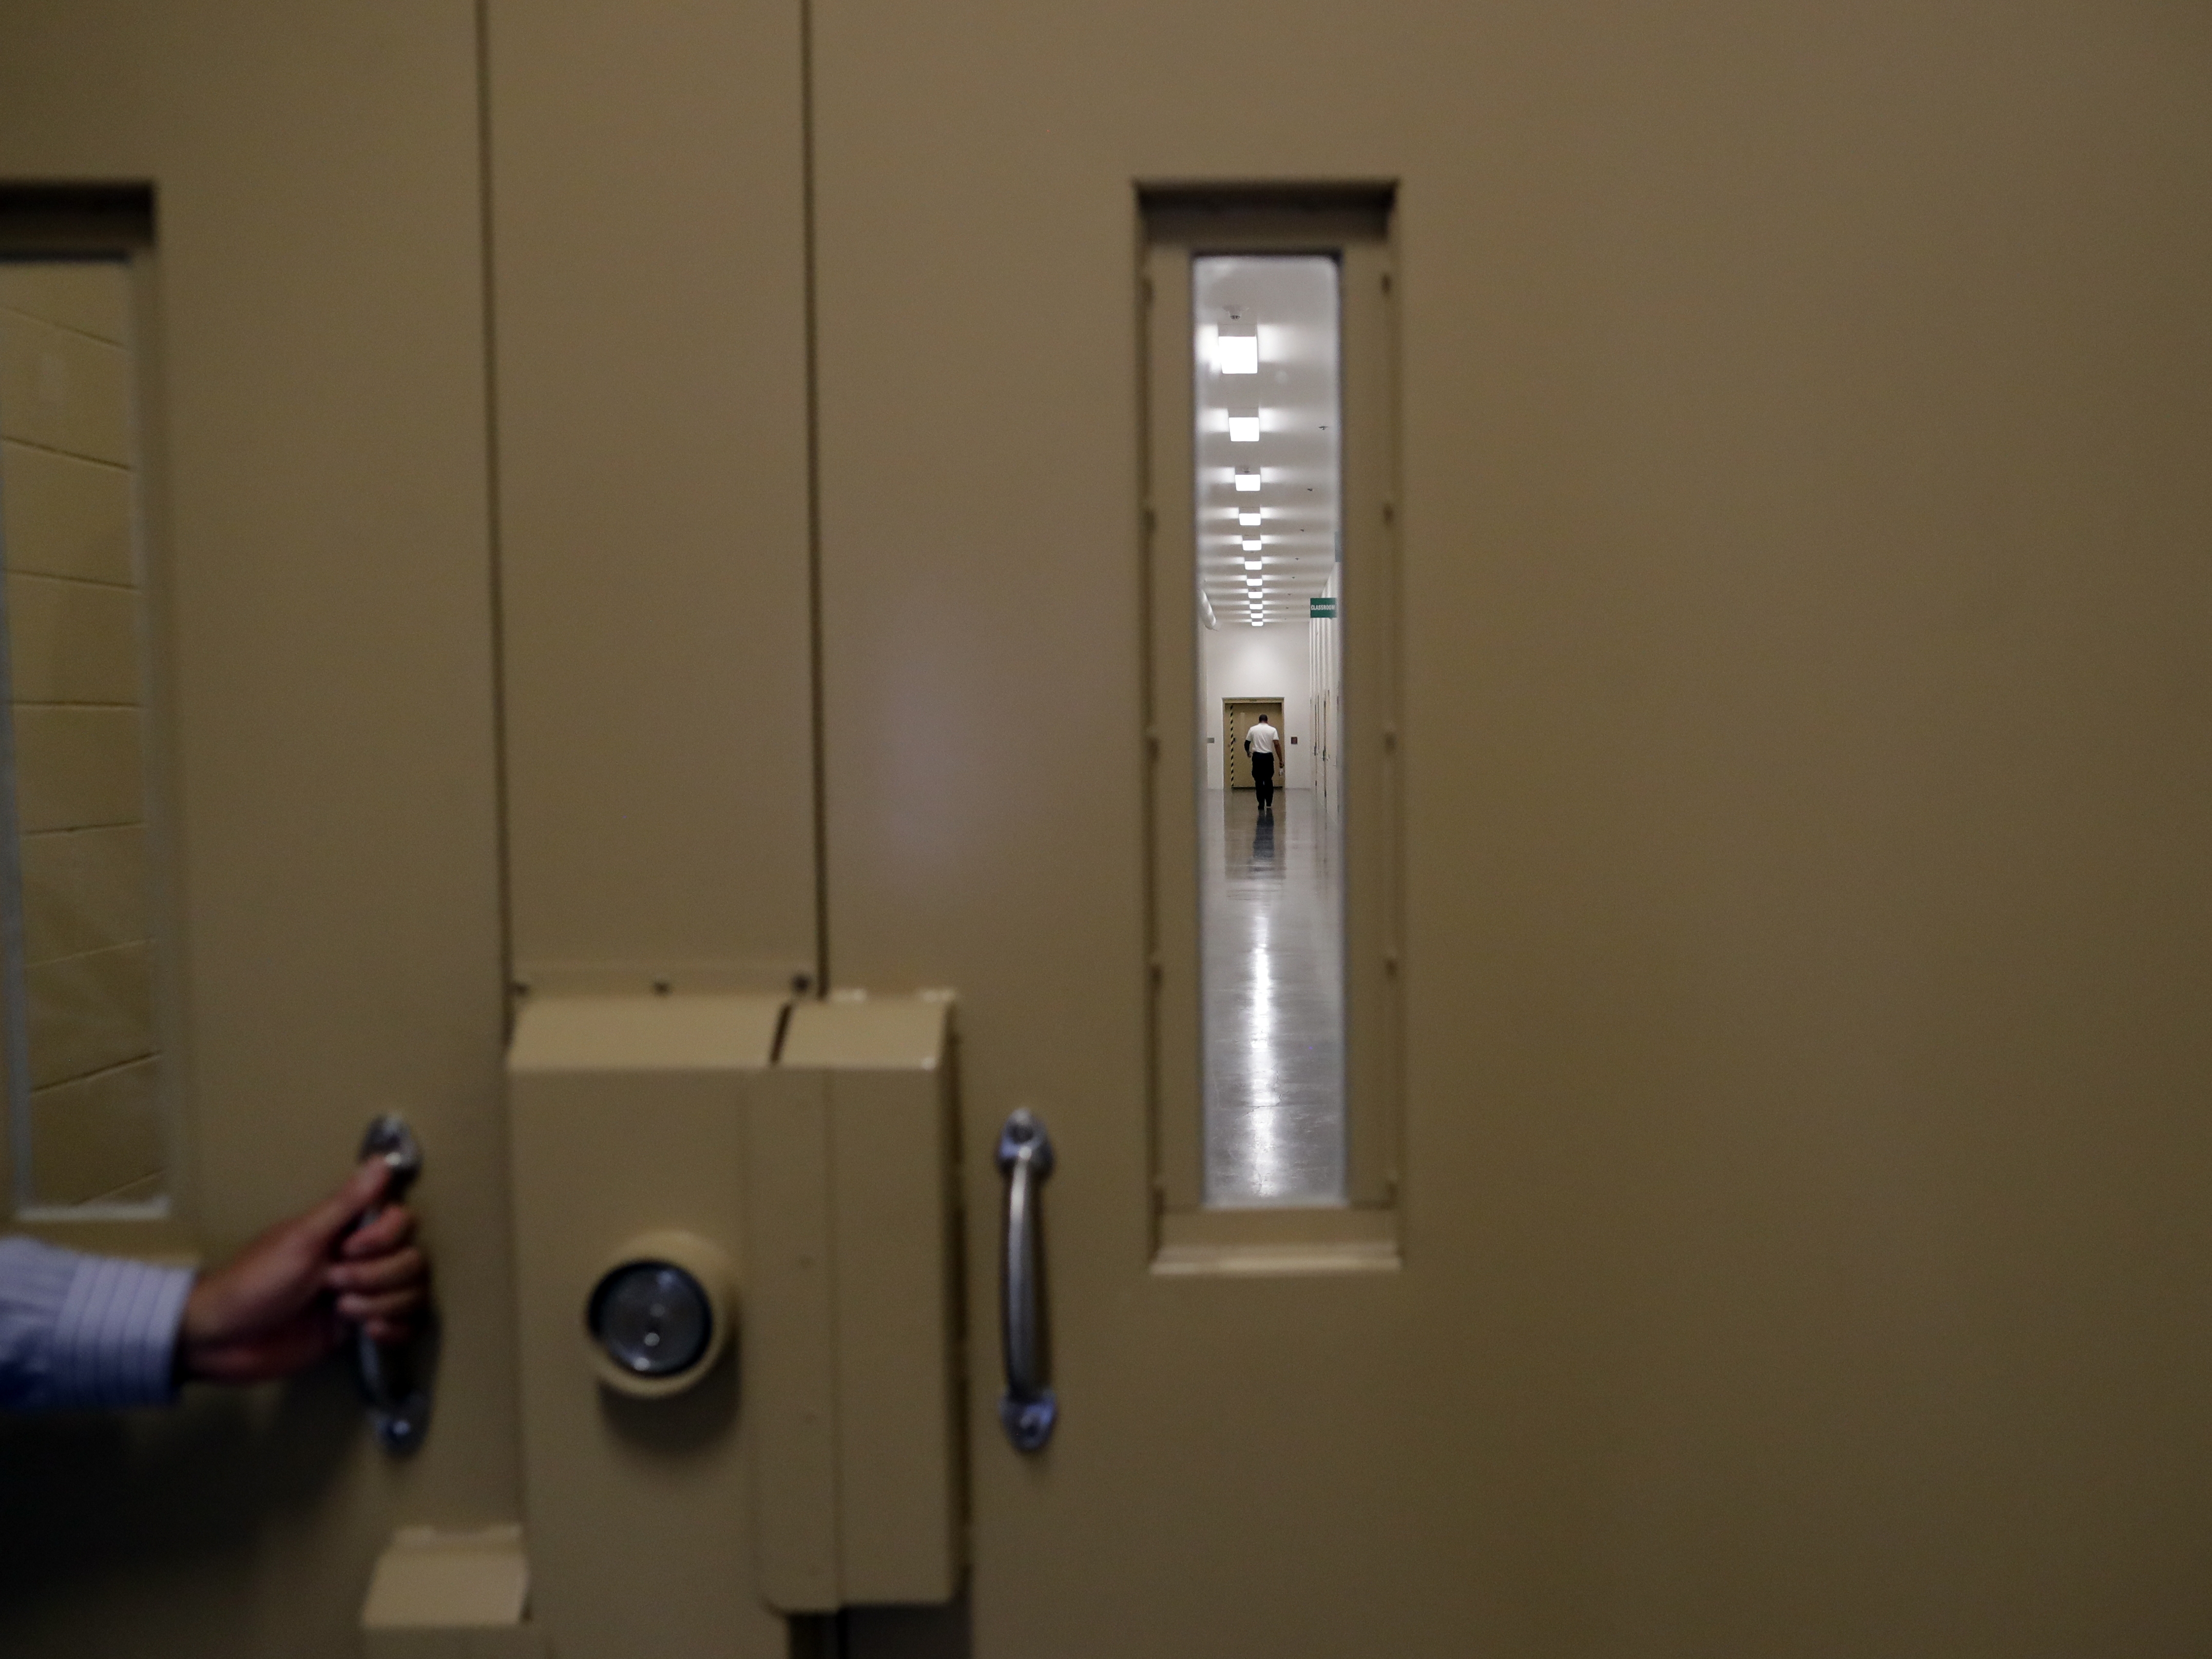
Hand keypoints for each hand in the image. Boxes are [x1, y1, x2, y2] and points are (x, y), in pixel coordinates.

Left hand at [177, 1157, 430, 1384]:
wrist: (223, 1342)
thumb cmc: (255, 1282)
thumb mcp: (301, 1239)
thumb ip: (346, 1203)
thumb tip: (383, 1159)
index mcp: (347, 1232)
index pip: (403, 1223)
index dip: (386, 1238)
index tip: (349, 1250)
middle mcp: (361, 1261)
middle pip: (413, 1261)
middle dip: (378, 1277)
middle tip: (333, 1286)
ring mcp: (363, 1296)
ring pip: (413, 1294)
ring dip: (383, 1305)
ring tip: (343, 1313)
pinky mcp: (360, 1332)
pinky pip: (406, 1328)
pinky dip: (394, 1331)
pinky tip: (369, 1334)